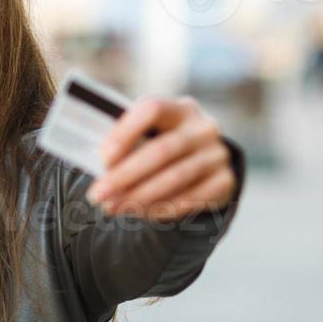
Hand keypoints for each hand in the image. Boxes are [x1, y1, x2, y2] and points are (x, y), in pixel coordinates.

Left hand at [86, 96, 236, 219]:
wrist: (200, 163)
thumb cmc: (158, 146)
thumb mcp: (145, 136)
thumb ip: (125, 143)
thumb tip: (96, 164)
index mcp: (179, 108)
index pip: (152, 109)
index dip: (125, 132)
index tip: (102, 159)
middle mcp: (203, 128)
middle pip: (161, 150)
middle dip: (124, 176)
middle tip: (97, 195)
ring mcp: (218, 155)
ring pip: (175, 178)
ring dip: (139, 196)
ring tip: (112, 207)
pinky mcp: (225, 181)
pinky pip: (190, 199)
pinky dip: (160, 208)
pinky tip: (138, 213)